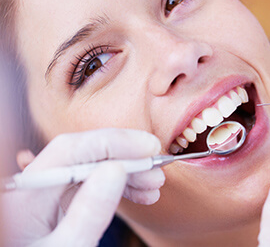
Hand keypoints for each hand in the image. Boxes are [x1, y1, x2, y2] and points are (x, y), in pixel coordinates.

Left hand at [2, 128, 164, 246]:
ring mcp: (51, 186)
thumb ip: (89, 211)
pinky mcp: (63, 194)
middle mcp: (39, 180)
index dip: (115, 141)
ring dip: (129, 170)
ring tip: (154, 183)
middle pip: (87, 152)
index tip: (149, 146)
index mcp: (29, 191)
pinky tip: (140, 191)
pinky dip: (120, 183)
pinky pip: (95, 179)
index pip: (72, 148)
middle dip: (128, 157)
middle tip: (157, 169)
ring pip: (95, 164)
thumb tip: (118, 170)